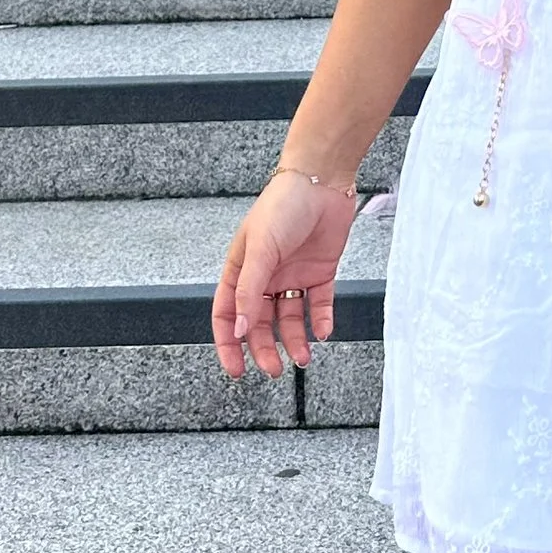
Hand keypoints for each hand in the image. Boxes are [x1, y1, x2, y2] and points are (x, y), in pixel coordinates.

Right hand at [213, 167, 357, 377]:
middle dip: (264, 349)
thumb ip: (249, 291)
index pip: (228, 315)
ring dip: (294, 341)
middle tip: (274, 370)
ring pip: (289, 320)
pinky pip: (319, 305)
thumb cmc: (282, 205)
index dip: (229, 344)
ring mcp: (293, 276)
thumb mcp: (260, 249)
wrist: (323, 182)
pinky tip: (322, 331)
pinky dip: (321, 321)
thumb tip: (240, 330)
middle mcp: (266, 277)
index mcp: (241, 270)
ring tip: (302, 358)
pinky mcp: (320, 273)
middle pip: (260, 324)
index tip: (236, 370)